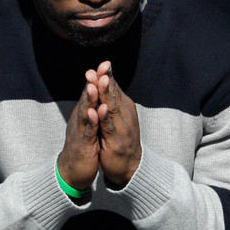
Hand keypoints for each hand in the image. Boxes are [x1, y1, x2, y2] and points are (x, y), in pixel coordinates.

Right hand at [57, 69, 101, 190]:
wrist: (73, 171)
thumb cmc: (83, 147)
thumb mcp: (88, 125)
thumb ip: (90, 110)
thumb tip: (95, 93)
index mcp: (84, 115)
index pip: (91, 94)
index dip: (97, 79)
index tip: (105, 64)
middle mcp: (80, 120)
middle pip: (87, 99)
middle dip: (93, 83)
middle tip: (99, 67)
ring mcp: (80, 132)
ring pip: (85, 113)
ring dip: (90, 99)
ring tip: (94, 85)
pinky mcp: (83, 145)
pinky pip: (87, 132)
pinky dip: (91, 122)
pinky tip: (95, 112)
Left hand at [94, 61, 140, 187]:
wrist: (129, 166)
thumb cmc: (120, 139)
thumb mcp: (116, 117)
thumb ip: (112, 101)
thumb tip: (106, 82)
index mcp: (124, 108)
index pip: (115, 89)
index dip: (108, 76)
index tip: (102, 63)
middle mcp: (125, 115)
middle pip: (114, 95)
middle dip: (105, 81)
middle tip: (100, 67)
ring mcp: (122, 128)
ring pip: (112, 108)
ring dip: (105, 94)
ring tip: (100, 81)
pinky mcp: (115, 141)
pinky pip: (108, 127)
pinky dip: (104, 118)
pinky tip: (99, 109)